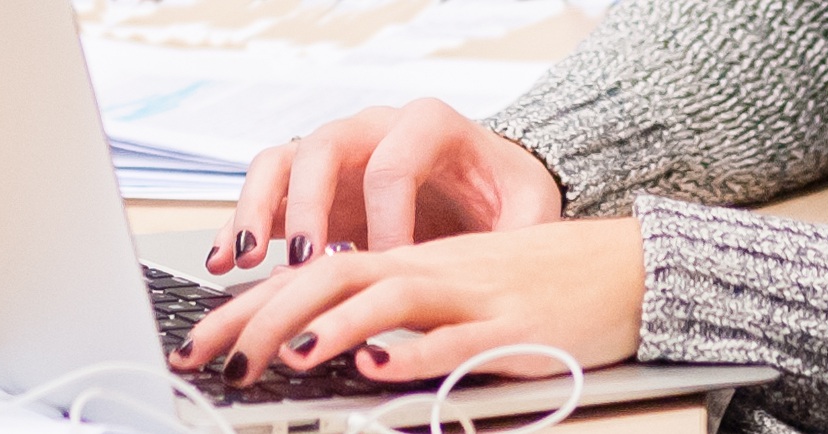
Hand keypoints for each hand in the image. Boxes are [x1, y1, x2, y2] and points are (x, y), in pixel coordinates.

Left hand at [170, 218, 647, 385]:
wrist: (628, 267)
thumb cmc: (539, 285)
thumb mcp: (455, 292)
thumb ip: (395, 315)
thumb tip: (331, 351)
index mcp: (409, 260)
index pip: (311, 278)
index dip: (248, 310)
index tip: (199, 345)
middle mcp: (431, 270)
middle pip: (332, 281)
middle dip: (265, 321)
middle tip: (217, 362)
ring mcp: (472, 295)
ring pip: (388, 297)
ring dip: (333, 327)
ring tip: (289, 357)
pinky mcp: (514, 326)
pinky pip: (458, 337)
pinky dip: (415, 352)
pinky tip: (379, 366)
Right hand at [206, 98, 563, 273]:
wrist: (490, 186)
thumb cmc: (506, 192)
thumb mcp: (529, 208)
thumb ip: (518, 233)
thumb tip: (499, 269)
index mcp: (428, 124)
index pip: (394, 163)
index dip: (389, 220)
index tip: (392, 270)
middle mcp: (373, 129)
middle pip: (322, 149)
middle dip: (309, 208)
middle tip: (308, 262)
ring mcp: (336, 156)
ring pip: (279, 163)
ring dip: (256, 209)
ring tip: (245, 259)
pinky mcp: (311, 187)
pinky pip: (264, 195)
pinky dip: (239, 225)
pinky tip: (225, 262)